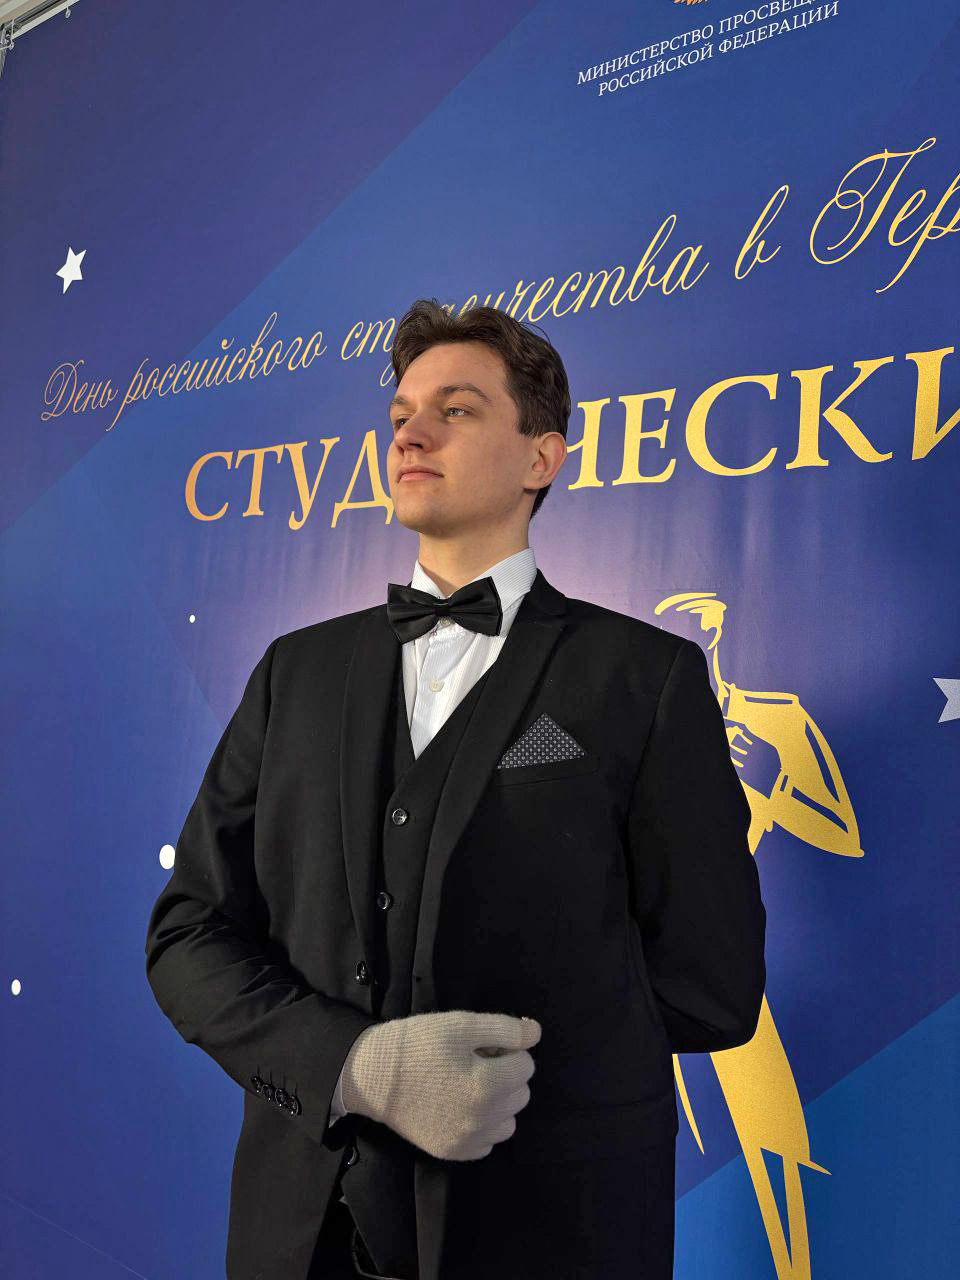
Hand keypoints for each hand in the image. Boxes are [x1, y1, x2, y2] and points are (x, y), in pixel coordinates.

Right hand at [340, 1009, 540, 1159]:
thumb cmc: (417, 1044)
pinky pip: (488, 1142)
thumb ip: (504, 1028)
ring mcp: (468, 1141)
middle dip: (506, 1075)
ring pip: (509, 1121)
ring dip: (499, 1103)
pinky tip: (460, 1107)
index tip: (484, 1046)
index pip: (526, 1065)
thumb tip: (536, 1033)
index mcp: (487, 1085)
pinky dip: (483, 1126)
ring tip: (469, 1086)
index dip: (508, 1050)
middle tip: (475, 1062)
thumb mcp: (461, 1024)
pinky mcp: (454, 1153)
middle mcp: (483, 1119)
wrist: (373, 1076)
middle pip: (521, 1094)